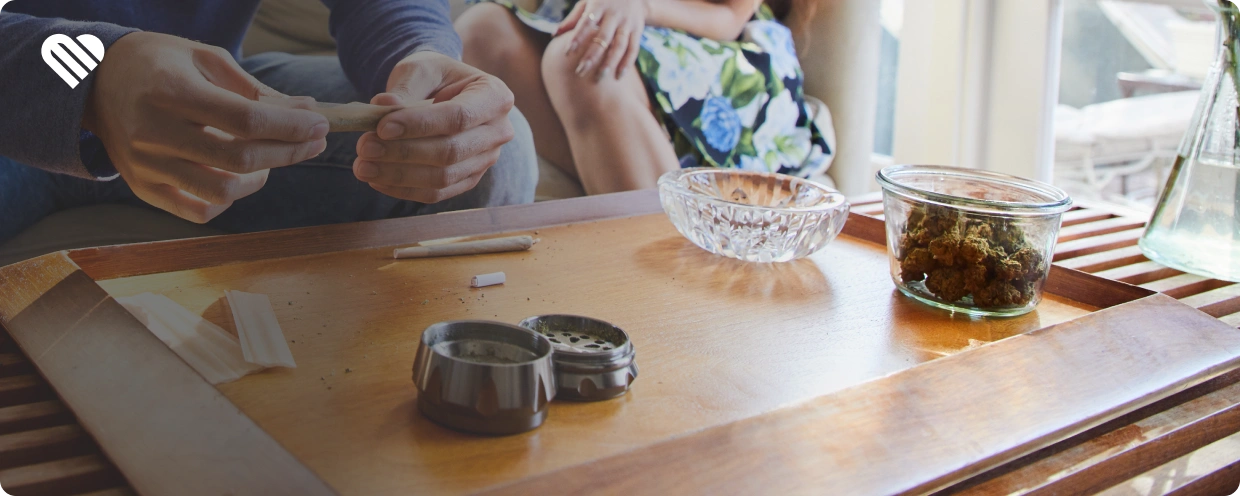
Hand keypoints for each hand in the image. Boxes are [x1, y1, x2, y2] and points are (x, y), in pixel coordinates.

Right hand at [83, 32, 328, 223]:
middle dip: (289, 151)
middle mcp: (154, 133)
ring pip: (222, 191)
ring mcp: (146, 166)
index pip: (245, 119)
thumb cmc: (158, 64)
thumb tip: (305, 110)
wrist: (93, 80)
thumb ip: (254, 88)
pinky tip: (239, 177)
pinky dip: (229, 200)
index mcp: (171, 92)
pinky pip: (198, 210)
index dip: (290, 126)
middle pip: (240, 158)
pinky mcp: (142, 188)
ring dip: (262, 177)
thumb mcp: (203, 58)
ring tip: (272, 157)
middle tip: (313, 141)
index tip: (318, 123)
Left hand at [352, 51, 514, 202]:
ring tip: (362, 166)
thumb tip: (383, 107)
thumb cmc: (434, 76)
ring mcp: (486, 160)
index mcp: (495, 96)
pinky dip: (404, 189)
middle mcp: (498, 132)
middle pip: (451, 152)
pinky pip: (437, 192)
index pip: (459, 117)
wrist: (444, 91)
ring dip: (398, 175)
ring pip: (443, 178)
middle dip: (403, 153)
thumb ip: (404, 89)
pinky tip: (376, 179)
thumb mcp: (420, 69)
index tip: (382, 127)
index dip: (420, 125)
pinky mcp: (469, 179)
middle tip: (364, 147)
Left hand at [556, 0, 648, 79]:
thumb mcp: (587, 2)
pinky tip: (619, 76)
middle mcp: (614, 14)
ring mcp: (627, 23)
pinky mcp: (637, 30)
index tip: (567, 53)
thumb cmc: (603, 0)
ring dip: (610, 63)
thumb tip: (554, 35)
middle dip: (592, 56)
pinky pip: (633, 49)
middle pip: (603, 38)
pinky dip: (627, 63)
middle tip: (580, 72)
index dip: (577, 38)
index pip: (586, 24)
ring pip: (619, 45)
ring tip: (599, 78)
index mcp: (599, 5)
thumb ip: (572, 19)